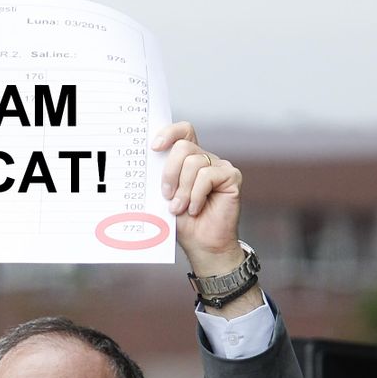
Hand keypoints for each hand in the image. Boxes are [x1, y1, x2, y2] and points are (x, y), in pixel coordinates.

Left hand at [152, 122, 243, 275]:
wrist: (203, 245)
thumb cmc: (184, 223)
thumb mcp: (166, 197)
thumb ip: (161, 178)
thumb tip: (145, 162)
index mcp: (189, 159)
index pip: (183, 131)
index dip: (169, 133)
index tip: (154, 147)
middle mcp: (205, 159)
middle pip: (183, 148)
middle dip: (169, 172)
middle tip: (166, 195)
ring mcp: (220, 166)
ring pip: (194, 163)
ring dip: (183, 190)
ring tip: (180, 208)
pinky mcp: (232, 176)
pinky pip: (207, 176)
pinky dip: (197, 195)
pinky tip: (196, 209)